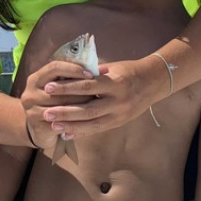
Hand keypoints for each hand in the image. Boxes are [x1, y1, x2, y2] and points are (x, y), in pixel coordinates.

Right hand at [20, 59, 95, 148]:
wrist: (40, 130)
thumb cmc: (55, 104)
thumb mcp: (60, 89)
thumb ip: (74, 78)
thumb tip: (103, 69)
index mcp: (35, 79)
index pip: (54, 67)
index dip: (73, 69)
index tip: (91, 73)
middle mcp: (30, 92)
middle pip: (60, 88)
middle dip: (81, 90)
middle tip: (99, 91)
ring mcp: (31, 110)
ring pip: (61, 106)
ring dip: (80, 106)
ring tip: (97, 105)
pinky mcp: (37, 126)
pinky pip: (61, 123)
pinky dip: (75, 122)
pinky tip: (87, 121)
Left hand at [40, 59, 161, 138]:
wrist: (154, 81)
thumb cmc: (128, 70)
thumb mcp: (111, 67)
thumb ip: (91, 74)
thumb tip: (66, 75)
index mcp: (115, 82)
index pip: (86, 86)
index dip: (66, 88)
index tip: (48, 88)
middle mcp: (118, 100)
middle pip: (88, 109)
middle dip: (65, 112)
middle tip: (46, 113)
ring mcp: (120, 114)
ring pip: (92, 123)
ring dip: (71, 125)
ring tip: (53, 126)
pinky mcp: (120, 122)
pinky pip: (98, 129)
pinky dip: (82, 132)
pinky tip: (67, 134)